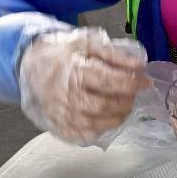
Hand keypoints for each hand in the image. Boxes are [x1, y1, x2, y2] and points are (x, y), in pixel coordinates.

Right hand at [18, 28, 147, 144]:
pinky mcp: (57, 124)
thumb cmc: (62, 52)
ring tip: (124, 107)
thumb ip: (114, 53)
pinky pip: (82, 135)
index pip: (110, 81)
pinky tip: (106, 119)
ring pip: (94, 123)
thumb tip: (140, 65)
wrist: (30, 63)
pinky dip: (99, 130)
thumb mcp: (86, 42)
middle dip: (126, 102)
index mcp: (74, 71)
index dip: (133, 83)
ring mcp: (60, 112)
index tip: (146, 82)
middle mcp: (66, 94)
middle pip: (104, 106)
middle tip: (133, 96)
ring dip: (117, 118)